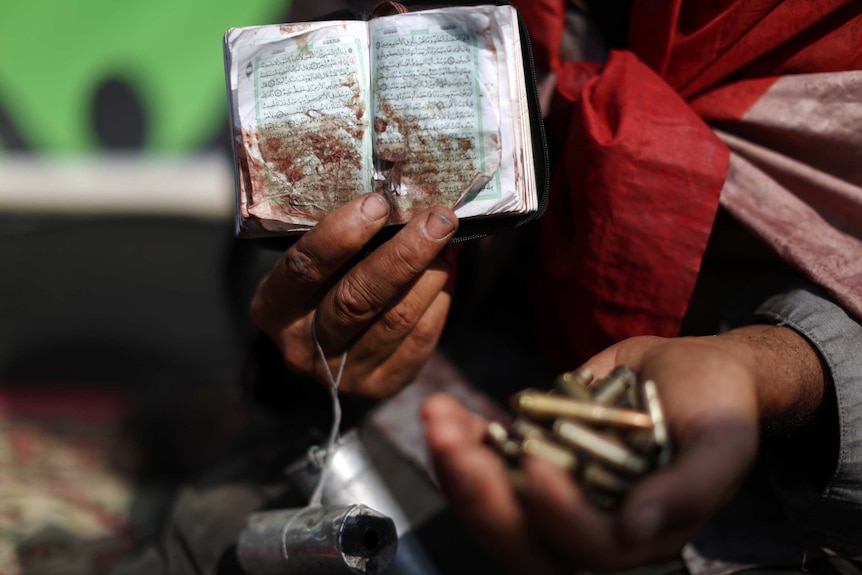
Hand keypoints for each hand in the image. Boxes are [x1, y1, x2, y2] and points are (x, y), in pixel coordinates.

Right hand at [251, 192, 458, 397]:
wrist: (318, 352)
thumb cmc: (317, 289)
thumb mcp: (309, 264)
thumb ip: (341, 242)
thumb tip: (400, 200)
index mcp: (274, 308)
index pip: (305, 268)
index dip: (342, 234)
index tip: (378, 203)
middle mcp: (303, 347)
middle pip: (358, 298)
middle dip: (404, 253)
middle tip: (438, 219)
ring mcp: (343, 373)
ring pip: (396, 319)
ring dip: (430, 275)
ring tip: (447, 242)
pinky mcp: (380, 385)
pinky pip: (419, 340)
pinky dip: (438, 301)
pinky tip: (446, 275)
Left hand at [422, 326, 824, 573]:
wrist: (686, 370)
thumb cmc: (717, 404)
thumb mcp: (723, 440)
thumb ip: (690, 489)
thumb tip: (636, 529)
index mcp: (637, 538)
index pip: (590, 549)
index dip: (560, 517)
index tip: (537, 465)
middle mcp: (587, 529)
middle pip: (522, 539)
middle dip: (479, 495)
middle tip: (449, 442)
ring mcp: (552, 498)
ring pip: (493, 506)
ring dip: (457, 465)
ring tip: (438, 417)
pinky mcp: (529, 465)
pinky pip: (486, 466)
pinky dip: (462, 441)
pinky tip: (445, 411)